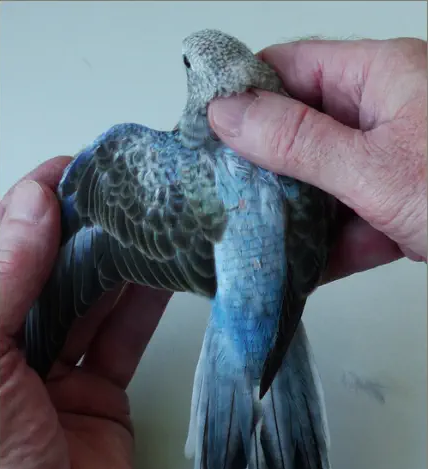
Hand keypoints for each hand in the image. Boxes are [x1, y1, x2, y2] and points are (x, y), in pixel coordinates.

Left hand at [0, 158, 170, 468]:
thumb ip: (5, 279)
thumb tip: (32, 204)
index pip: (1, 253)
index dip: (28, 207)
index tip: (66, 171)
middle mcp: (9, 347)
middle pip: (48, 272)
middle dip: (80, 232)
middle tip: (115, 193)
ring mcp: (54, 370)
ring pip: (89, 300)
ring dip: (116, 265)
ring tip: (143, 225)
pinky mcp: (97, 392)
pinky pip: (120, 337)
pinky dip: (141, 306)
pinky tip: (160, 276)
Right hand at [209, 37, 426, 280]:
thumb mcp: (374, 168)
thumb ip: (298, 142)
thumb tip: (228, 114)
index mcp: (380, 77)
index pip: (292, 66)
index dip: (244, 91)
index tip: (206, 128)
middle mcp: (382, 114)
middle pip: (300, 128)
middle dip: (262, 166)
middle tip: (221, 193)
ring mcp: (388, 164)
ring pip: (320, 181)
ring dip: (292, 214)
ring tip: (251, 236)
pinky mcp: (396, 206)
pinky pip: (348, 219)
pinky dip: (326, 246)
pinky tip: (300, 269)